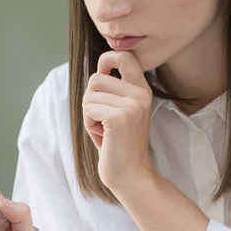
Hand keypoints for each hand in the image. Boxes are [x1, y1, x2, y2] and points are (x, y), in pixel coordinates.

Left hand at [82, 51, 154, 195]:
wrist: (131, 175)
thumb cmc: (119, 145)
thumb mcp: (121, 111)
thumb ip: (114, 91)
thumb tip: (96, 71)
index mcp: (142, 90)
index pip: (124, 56)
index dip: (107, 59)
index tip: (102, 74)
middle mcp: (140, 93)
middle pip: (96, 78)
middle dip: (91, 99)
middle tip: (103, 120)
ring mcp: (132, 104)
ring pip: (89, 95)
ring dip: (89, 114)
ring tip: (104, 130)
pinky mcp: (119, 117)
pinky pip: (88, 109)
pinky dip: (89, 124)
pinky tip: (102, 137)